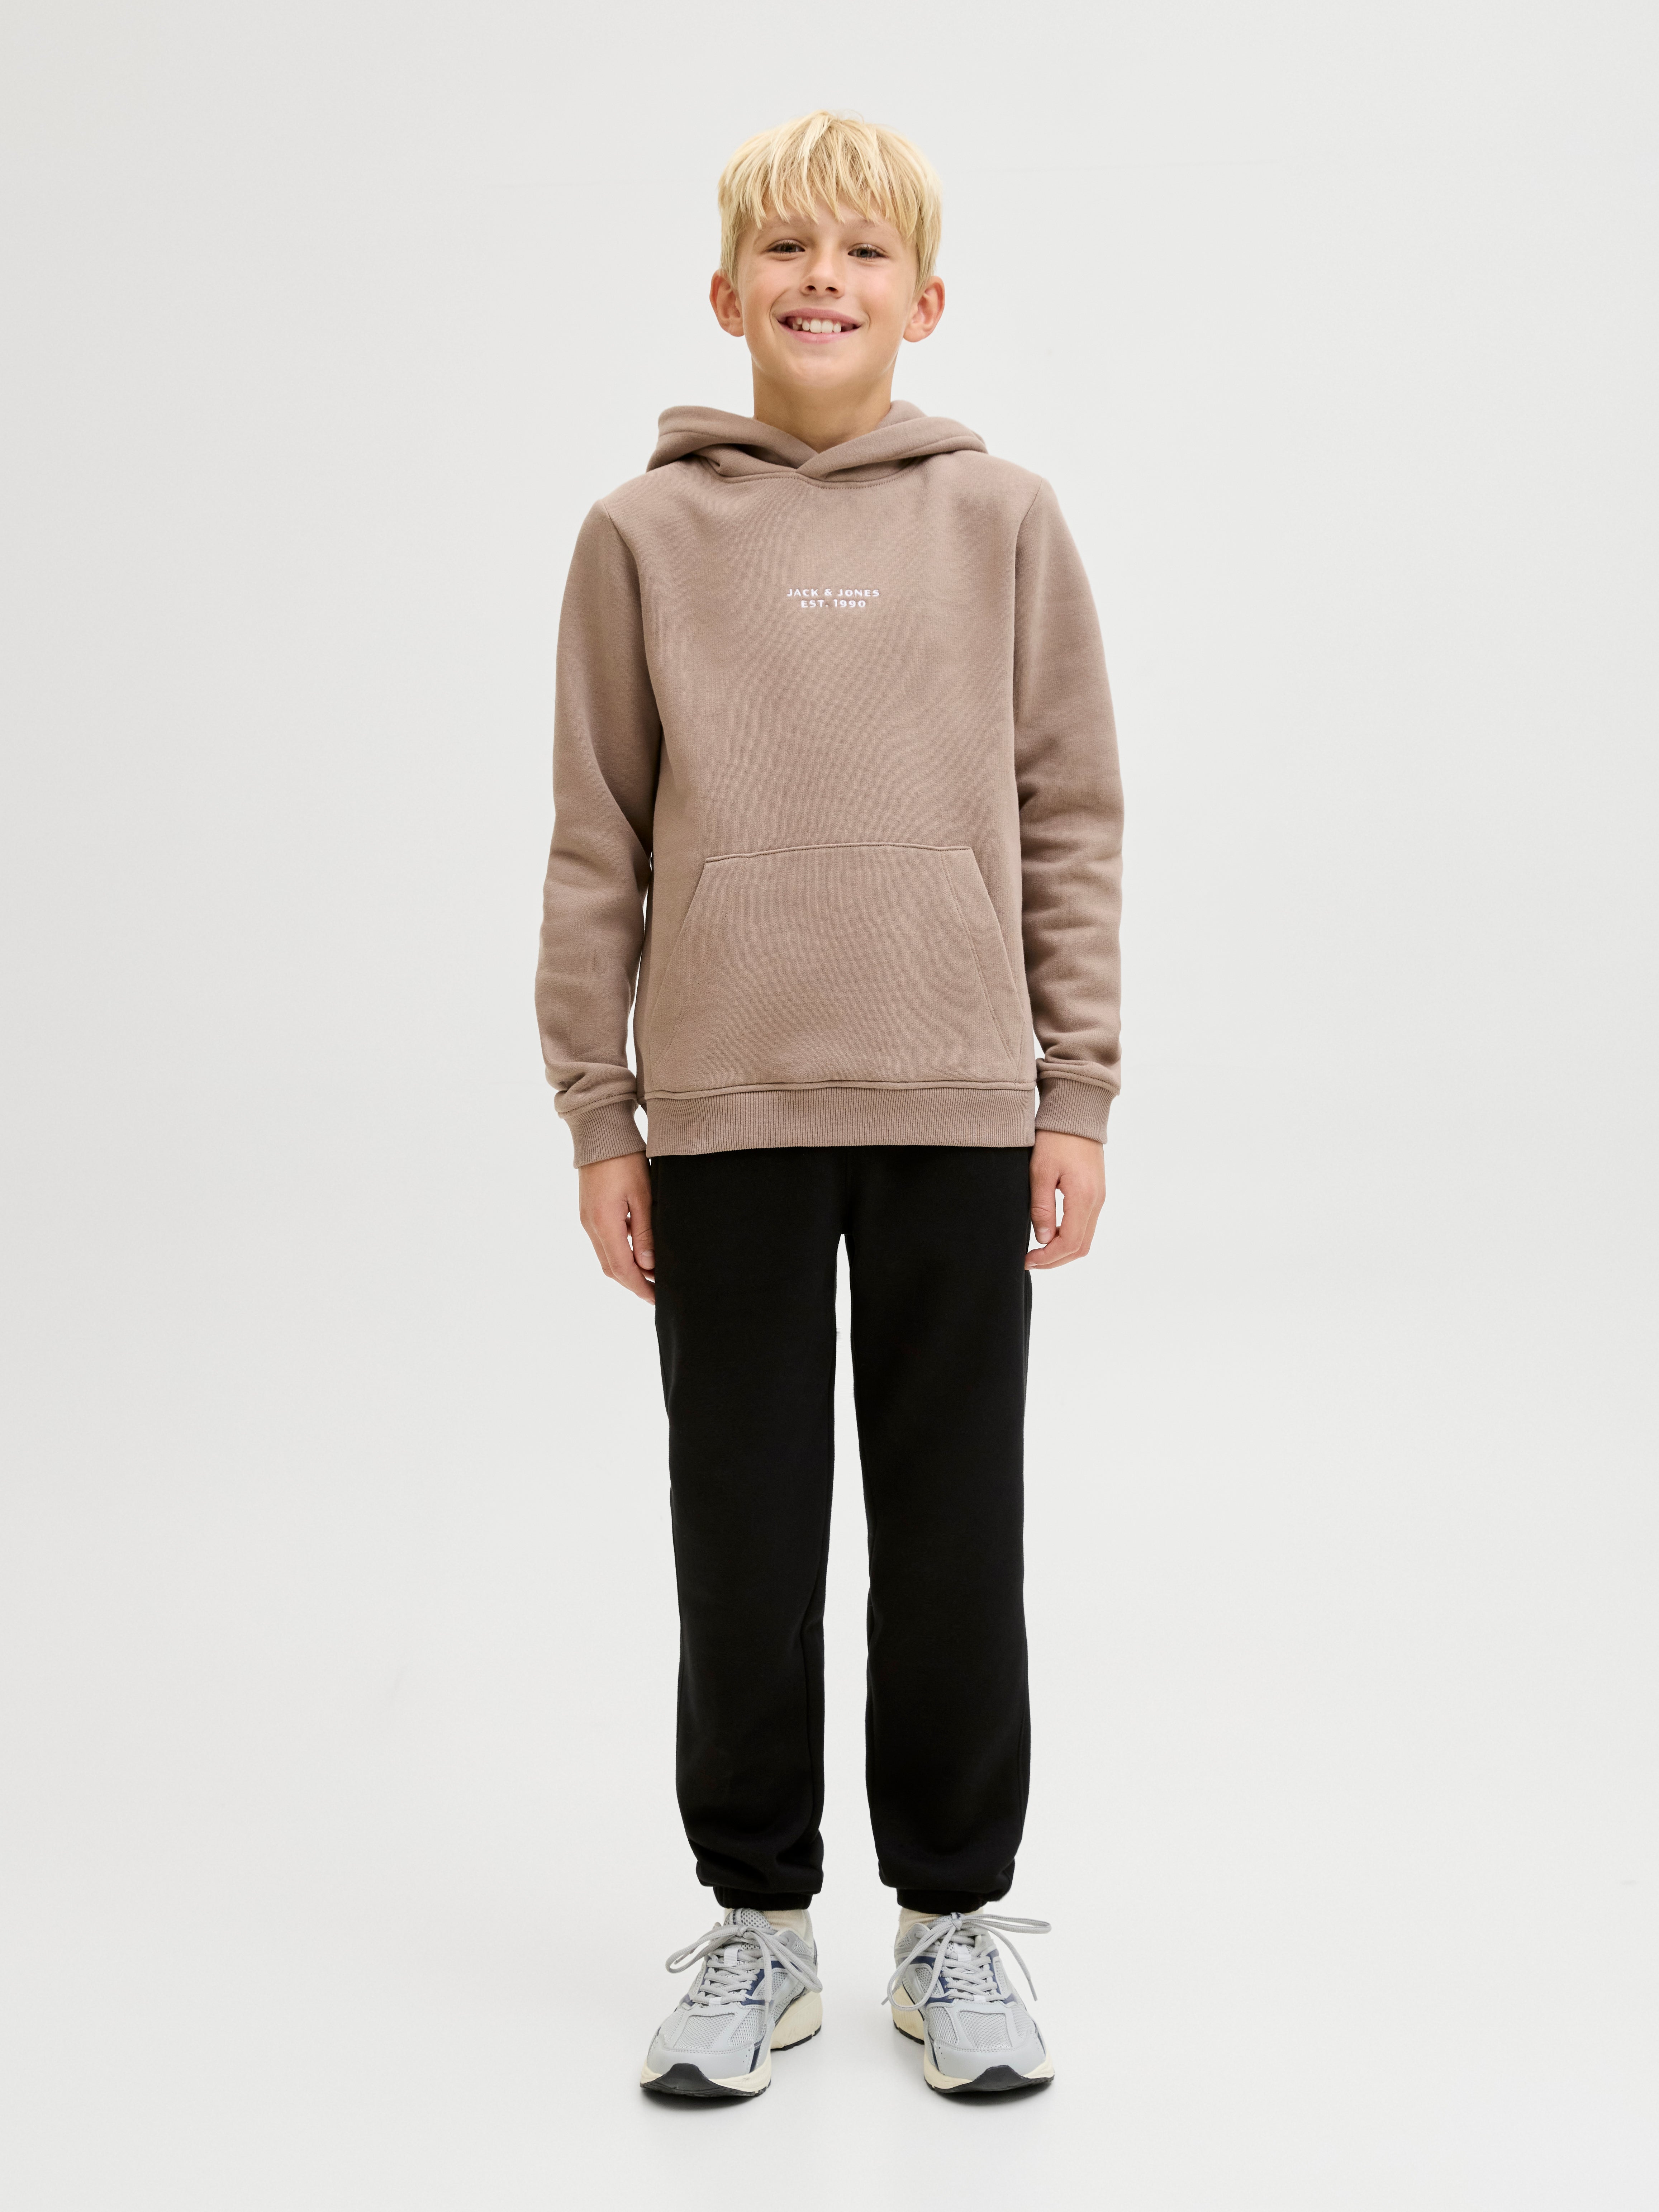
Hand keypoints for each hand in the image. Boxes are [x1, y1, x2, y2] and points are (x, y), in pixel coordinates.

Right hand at [578, 1152, 655, 1303]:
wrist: (601, 1135)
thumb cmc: (625, 1160)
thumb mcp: (643, 1195)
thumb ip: (644, 1232)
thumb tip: (648, 1265)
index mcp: (604, 1224)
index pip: (622, 1269)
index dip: (639, 1287)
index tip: (656, 1299)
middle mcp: (591, 1226)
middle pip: (611, 1268)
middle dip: (633, 1284)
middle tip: (655, 1293)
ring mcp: (587, 1220)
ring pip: (606, 1257)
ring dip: (626, 1270)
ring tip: (650, 1276)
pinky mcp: (589, 1212)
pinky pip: (604, 1242)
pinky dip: (620, 1253)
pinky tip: (638, 1251)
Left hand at [1026, 1131, 1104, 1270]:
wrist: (1076, 1115)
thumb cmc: (1054, 1139)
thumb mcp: (1040, 1171)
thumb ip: (1042, 1207)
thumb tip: (1042, 1239)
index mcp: (1083, 1197)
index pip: (1069, 1243)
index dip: (1048, 1258)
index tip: (1028, 1260)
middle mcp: (1096, 1202)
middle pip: (1080, 1247)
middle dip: (1055, 1260)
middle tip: (1030, 1261)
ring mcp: (1099, 1198)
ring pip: (1085, 1239)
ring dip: (1062, 1250)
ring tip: (1038, 1250)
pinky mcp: (1096, 1194)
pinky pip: (1086, 1226)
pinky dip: (1069, 1237)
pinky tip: (1050, 1234)